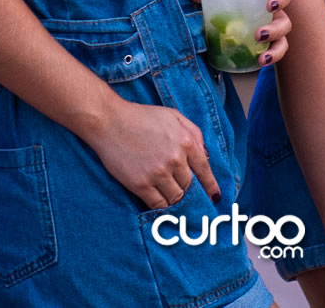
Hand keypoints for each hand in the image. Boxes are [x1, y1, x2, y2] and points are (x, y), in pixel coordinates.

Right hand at [82, 96, 219, 208]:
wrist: (109, 121)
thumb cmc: (142, 117)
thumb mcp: (174, 116)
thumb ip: (194, 133)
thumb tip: (206, 156)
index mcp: (186, 142)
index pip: (205, 170)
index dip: (211, 186)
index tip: (215, 197)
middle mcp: (175, 160)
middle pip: (190, 186)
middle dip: (193, 194)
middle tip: (194, 202)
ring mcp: (158, 173)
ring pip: (176, 197)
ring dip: (178, 201)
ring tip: (178, 205)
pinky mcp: (140, 184)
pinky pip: (158, 204)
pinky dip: (163, 208)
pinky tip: (164, 208)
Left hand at [189, 0, 293, 66]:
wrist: (230, 17)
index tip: (269, 5)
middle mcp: (275, 14)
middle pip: (285, 21)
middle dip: (276, 29)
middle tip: (259, 34)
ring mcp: (273, 31)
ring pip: (283, 41)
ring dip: (276, 49)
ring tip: (262, 57)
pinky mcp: (267, 46)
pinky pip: (274, 53)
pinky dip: (270, 58)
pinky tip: (260, 62)